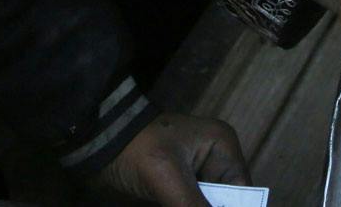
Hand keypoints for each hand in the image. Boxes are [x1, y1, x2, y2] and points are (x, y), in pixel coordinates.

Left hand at [95, 114, 249, 206]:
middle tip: (182, 205)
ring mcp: (195, 175)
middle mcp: (215, 160)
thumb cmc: (139, 148)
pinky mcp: (177, 187)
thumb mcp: (168, 179)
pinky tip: (164, 205)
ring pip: (204, 206)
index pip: (242, 193)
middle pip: (224, 202)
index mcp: (222, 147)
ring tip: (170, 202)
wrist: (97, 139)